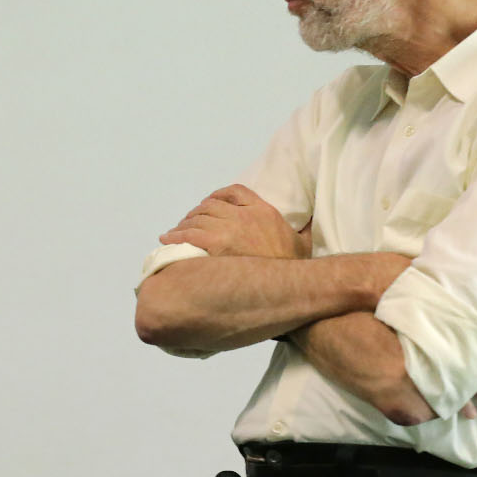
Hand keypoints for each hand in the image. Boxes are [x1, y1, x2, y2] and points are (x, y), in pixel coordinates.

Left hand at [158, 185, 306, 258]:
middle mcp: (244, 215)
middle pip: (211, 205)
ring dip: (183, 224)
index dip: (218, 195)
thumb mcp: (304, 241)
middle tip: (188, 221)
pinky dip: (175, 235)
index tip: (209, 202)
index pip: (235, 191)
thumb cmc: (295, 268)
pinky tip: (167, 239)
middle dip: (197, 212)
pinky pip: (188, 235)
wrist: (290, 286)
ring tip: (175, 232)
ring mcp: (229, 229)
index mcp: (264, 210)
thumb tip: (309, 221)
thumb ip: (303, 228)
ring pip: (197, 218)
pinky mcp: (216, 246)